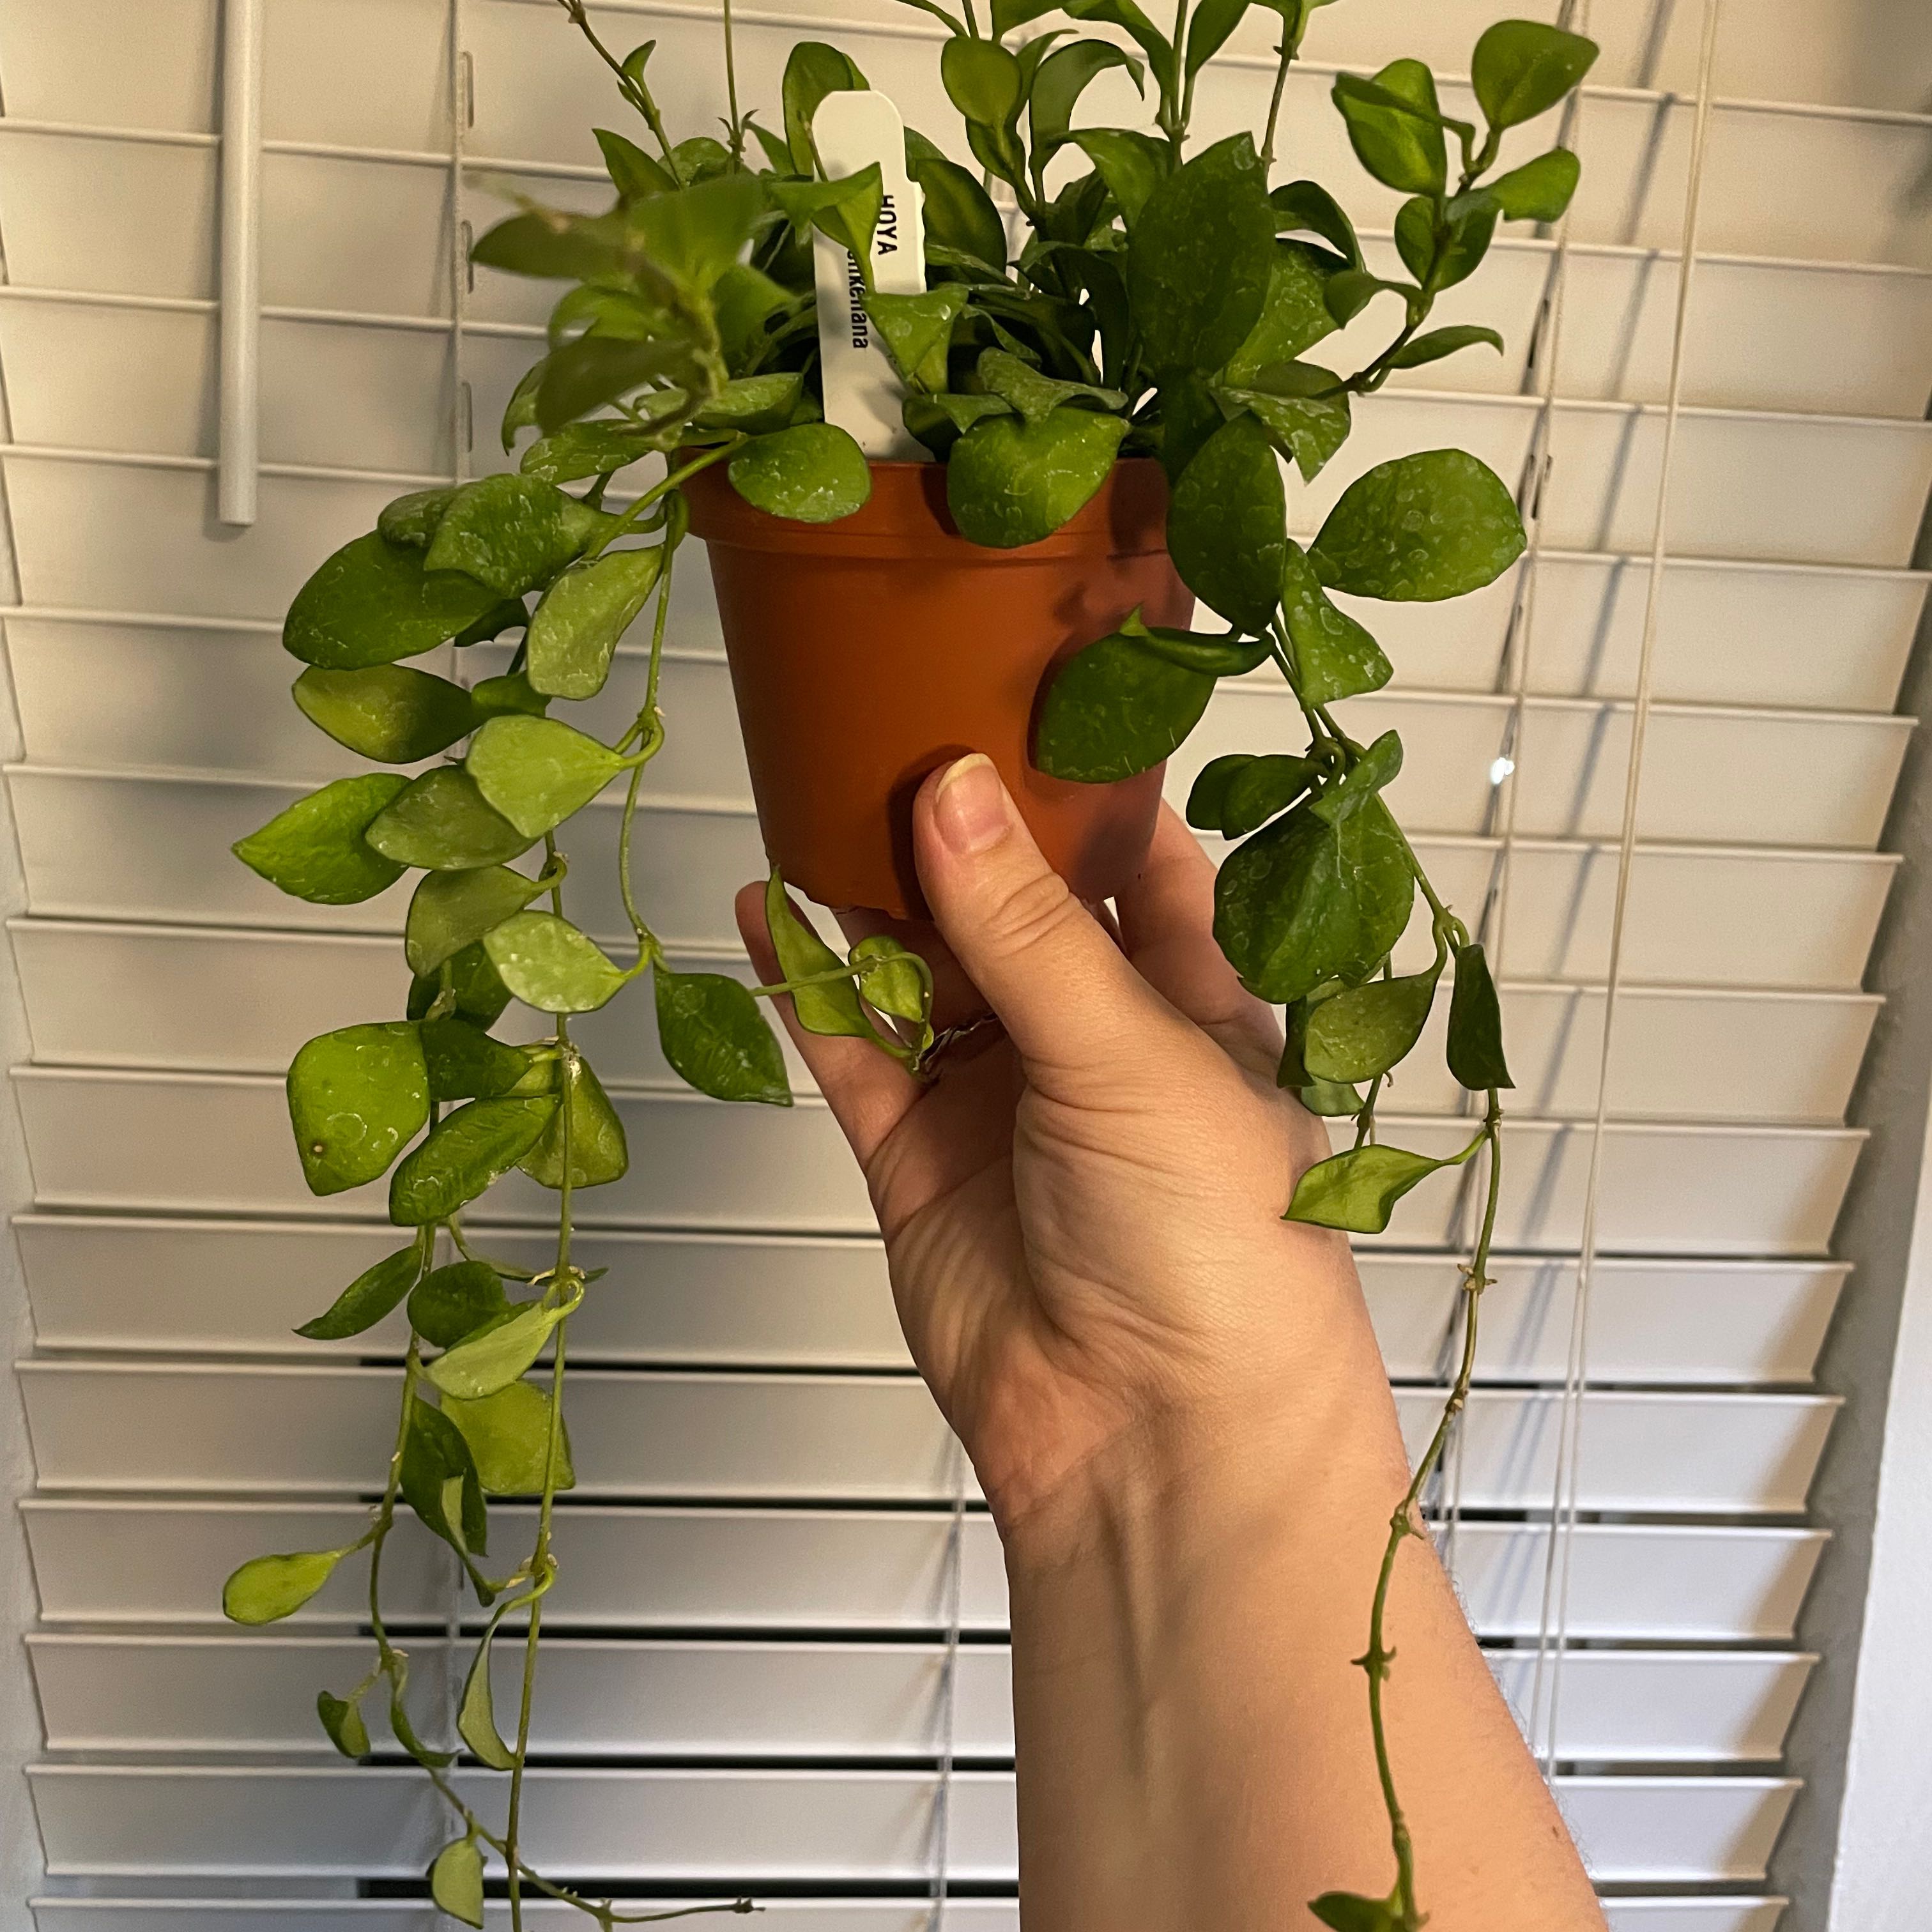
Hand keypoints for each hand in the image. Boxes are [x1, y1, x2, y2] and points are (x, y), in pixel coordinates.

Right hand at [737, 753, 1405, 1536]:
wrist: (1151, 1439)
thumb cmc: (1211, 1241)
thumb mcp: (1135, 1054)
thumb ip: (1031, 929)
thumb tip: (951, 793)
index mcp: (1193, 1004)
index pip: (1144, 865)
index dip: (1091, 785)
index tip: (1025, 692)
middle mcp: (1096, 1042)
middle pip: (1014, 909)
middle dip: (959, 831)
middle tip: (889, 723)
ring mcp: (1000, 1100)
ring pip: (921, 973)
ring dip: (871, 899)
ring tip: (813, 793)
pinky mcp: (918, 1160)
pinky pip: (852, 1053)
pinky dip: (808, 987)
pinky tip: (766, 911)